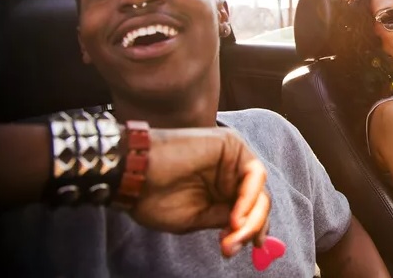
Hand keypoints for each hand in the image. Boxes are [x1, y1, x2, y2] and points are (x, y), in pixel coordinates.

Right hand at [128, 127, 269, 256]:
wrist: (133, 175)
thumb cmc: (155, 198)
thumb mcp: (195, 219)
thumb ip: (224, 221)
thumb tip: (248, 233)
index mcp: (222, 189)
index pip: (250, 209)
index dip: (256, 228)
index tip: (255, 248)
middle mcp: (230, 171)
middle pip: (258, 199)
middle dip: (253, 225)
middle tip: (239, 244)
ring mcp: (232, 156)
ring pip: (259, 188)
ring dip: (253, 214)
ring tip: (235, 231)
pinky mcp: (231, 144)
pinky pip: (253, 173)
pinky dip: (249, 197)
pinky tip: (236, 215)